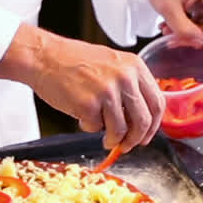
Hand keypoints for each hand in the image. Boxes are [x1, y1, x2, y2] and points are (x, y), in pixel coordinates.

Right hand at [0, 25, 164, 151]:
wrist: (44, 56)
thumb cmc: (75, 61)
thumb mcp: (112, 64)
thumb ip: (130, 85)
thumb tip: (142, 118)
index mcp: (135, 66)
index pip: (157, 103)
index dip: (154, 126)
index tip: (146, 136)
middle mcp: (125, 77)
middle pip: (144, 120)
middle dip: (135, 139)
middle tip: (126, 145)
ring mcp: (107, 91)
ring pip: (121, 130)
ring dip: (113, 139)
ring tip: (103, 136)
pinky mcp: (88, 104)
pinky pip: (96, 128)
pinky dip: (89, 127)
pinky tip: (82, 116)